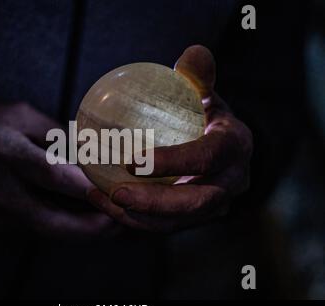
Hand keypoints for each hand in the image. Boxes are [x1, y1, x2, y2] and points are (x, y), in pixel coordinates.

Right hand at [0, 103, 117, 237]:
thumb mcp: (18, 114)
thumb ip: (55, 134)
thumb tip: (87, 153)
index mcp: (3, 151)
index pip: (51, 176)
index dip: (86, 187)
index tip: (114, 191)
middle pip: (50, 220)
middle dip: (90, 228)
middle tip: (120, 221)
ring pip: (45, 232)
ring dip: (80, 232)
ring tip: (109, 223)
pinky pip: (34, 230)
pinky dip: (61, 228)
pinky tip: (80, 219)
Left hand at [87, 45, 252, 231]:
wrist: (218, 146)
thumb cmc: (204, 113)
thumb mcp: (205, 91)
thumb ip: (197, 75)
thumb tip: (192, 54)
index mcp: (235, 148)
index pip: (208, 157)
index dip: (174, 162)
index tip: (132, 160)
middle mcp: (231, 183)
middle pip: (195, 202)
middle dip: (154, 203)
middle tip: (116, 193)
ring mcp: (213, 206)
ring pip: (176, 221)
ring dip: (136, 216)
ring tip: (99, 197)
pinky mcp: (193, 218)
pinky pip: (162, 224)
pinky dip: (130, 217)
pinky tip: (99, 196)